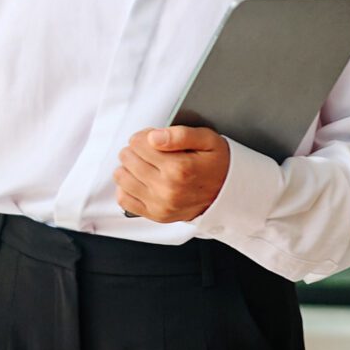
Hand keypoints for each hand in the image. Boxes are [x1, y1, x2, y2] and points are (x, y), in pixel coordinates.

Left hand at [114, 126, 230, 222]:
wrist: (228, 193)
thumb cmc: (216, 164)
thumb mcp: (208, 140)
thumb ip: (181, 134)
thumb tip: (154, 137)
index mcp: (179, 167)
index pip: (138, 142)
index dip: (144, 136)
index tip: (154, 138)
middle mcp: (167, 188)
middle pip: (128, 158)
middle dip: (136, 150)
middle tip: (151, 151)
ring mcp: (160, 204)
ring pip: (121, 177)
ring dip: (129, 167)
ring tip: (145, 165)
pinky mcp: (156, 214)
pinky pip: (124, 199)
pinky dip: (127, 188)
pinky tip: (139, 181)